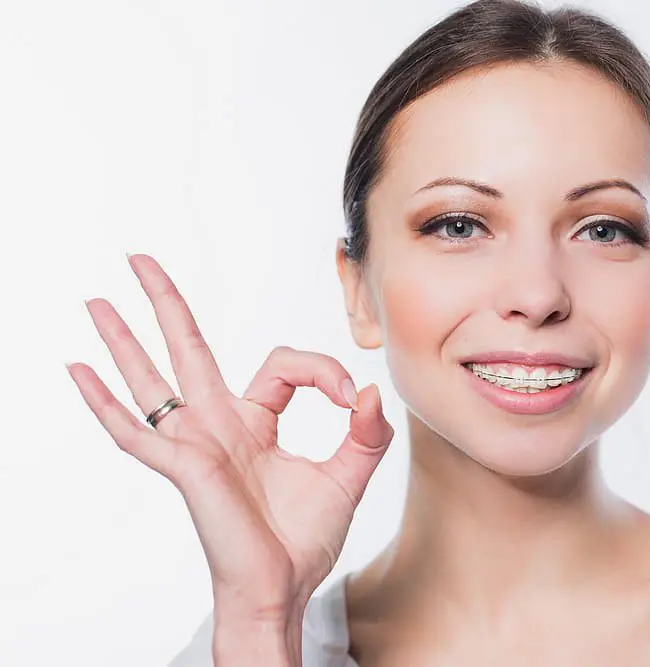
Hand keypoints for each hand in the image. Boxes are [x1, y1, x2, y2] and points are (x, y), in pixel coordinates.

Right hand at [66, 253, 393, 621]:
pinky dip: (105, 403)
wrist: (282, 589)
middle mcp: (218, 426)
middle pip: (187, 350)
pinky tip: (78, 371)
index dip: (321, 370)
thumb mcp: (348, 477)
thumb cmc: (303, 540)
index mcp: (255, 423)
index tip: (351, 398)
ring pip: (152, 380)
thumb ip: (366, 435)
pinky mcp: (185, 468)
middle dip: (166, 304)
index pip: (282, 365)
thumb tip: (371, 392)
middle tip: (140, 259)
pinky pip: (136, 433)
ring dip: (124, 340)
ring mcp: (196, 445)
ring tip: (96, 301)